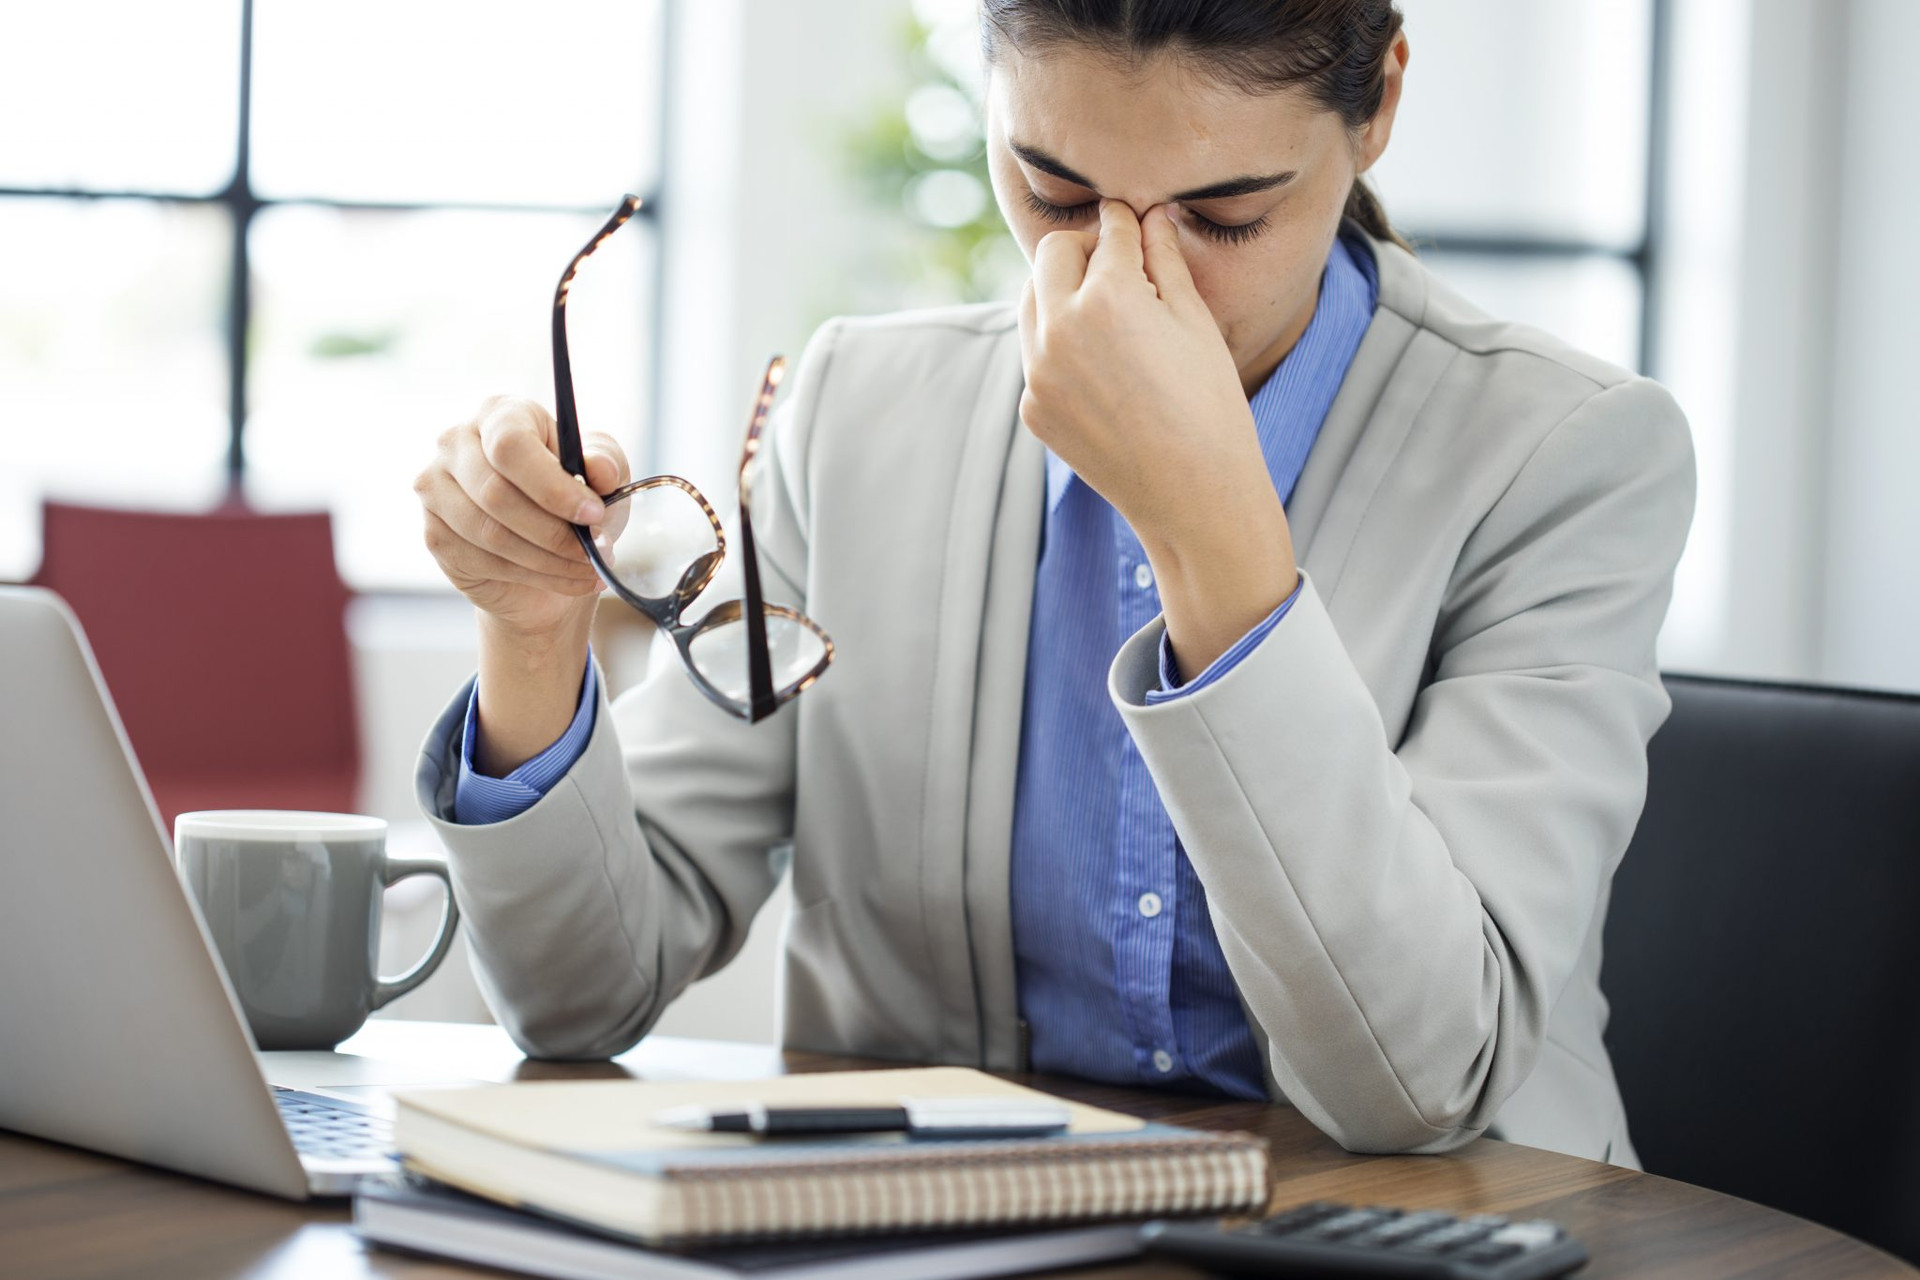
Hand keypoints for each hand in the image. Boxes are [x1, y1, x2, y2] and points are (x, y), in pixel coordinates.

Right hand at [413, 396, 629, 639]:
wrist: (549, 551)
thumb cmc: (572, 500)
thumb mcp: (602, 476)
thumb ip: (605, 464)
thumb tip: (600, 468)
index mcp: (499, 413)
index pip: (511, 444)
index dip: (552, 485)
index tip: (593, 514)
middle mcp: (456, 443)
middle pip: (496, 492)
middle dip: (555, 531)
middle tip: (595, 550)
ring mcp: (436, 488)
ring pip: (490, 533)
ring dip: (548, 560)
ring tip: (587, 568)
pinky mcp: (434, 534)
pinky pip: (482, 561)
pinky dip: (532, 576)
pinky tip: (562, 577)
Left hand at [1017, 200, 1298, 678]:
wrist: (1193, 495)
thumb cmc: (1210, 405)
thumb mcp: (1194, 322)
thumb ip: (1164, 260)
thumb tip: (1151, 215)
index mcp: (1107, 296)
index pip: (1108, 231)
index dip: (1126, 221)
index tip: (1134, 221)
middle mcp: (1059, 328)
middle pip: (1053, 254)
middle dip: (1083, 248)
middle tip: (1117, 261)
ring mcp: (1037, 372)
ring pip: (1033, 302)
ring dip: (1062, 291)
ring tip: (1107, 309)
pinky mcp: (1031, 408)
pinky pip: (1035, 355)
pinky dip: (1059, 345)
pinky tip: (1102, 366)